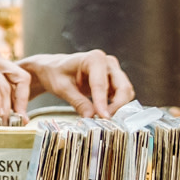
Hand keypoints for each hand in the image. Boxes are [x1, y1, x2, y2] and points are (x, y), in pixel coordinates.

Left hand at [19, 50, 134, 117]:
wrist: (54, 69)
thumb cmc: (56, 73)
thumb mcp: (62, 88)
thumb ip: (78, 102)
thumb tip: (90, 117)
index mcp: (94, 58)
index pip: (101, 84)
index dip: (102, 102)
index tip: (103, 117)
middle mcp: (107, 62)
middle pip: (122, 86)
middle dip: (117, 105)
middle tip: (105, 120)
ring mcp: (113, 70)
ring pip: (125, 91)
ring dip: (119, 106)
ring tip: (104, 118)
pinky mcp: (114, 80)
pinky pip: (121, 94)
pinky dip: (117, 104)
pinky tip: (106, 113)